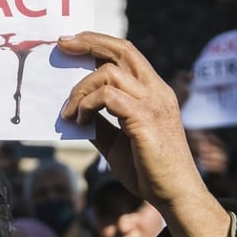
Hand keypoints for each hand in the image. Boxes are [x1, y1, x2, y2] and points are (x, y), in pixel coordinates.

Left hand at [57, 32, 200, 209]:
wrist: (174, 195)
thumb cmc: (148, 171)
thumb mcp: (116, 143)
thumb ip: (99, 124)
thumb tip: (74, 113)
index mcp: (153, 92)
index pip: (127, 53)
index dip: (99, 43)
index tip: (72, 42)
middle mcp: (156, 91)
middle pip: (122, 50)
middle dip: (89, 42)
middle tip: (62, 44)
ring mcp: (153, 103)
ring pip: (109, 72)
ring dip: (81, 89)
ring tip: (70, 113)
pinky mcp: (145, 119)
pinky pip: (109, 97)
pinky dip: (88, 104)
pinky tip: (79, 120)